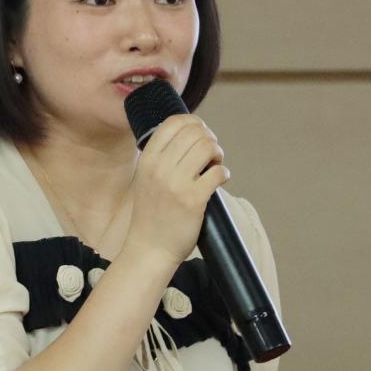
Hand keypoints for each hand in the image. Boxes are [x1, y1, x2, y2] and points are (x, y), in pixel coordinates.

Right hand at [123, 114, 227, 265]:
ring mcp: (176, 184)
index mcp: (148, 159)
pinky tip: (219, 179)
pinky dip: (224, 172)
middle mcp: (159, 168)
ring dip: (217, 154)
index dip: (194, 122)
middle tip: (211, 155)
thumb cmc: (152, 212)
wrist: (149, 248)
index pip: (174, 122)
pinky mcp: (193, 200)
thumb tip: (192, 133)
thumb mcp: (146, 177)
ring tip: (214, 165)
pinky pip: (218, 172)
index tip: (201, 134)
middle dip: (209, 139)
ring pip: (208, 147)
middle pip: (195, 132)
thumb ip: (162, 156)